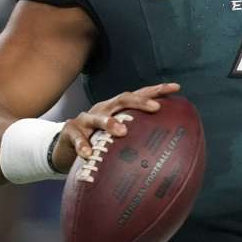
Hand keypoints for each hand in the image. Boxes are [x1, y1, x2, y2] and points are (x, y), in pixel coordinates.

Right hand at [51, 83, 180, 172]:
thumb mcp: (116, 139)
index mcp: (116, 109)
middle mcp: (103, 109)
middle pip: (122, 99)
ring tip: (121, 131)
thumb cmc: (97, 144)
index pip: (138, 95)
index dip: (156, 90)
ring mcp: (85, 118)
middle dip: (140, 102)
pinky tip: (88, 154)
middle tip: (155, 108)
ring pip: (98, 116)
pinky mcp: (69, 130)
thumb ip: (135, 140)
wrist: (64, 150)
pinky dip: (82, 145)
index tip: (176, 87)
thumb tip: (166, 154)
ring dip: (110, 122)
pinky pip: (77, 137)